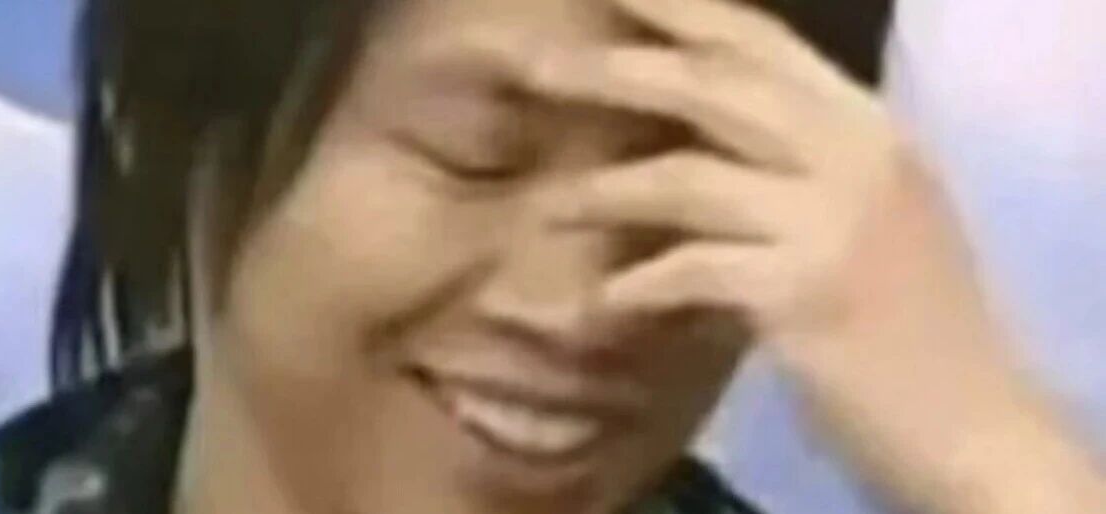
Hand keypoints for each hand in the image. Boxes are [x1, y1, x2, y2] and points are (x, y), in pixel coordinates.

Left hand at [499, 0, 1104, 511]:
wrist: (976, 424)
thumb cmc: (916, 322)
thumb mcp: (873, 215)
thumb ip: (799, 165)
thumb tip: (690, 143)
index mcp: (870, 128)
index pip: (762, 42)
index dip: (679, 11)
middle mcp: (855, 155)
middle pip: (713, 86)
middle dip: (617, 72)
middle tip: (536, 69)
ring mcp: (832, 220)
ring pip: (686, 177)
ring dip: (602, 192)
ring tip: (548, 208)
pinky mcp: (805, 292)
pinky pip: (689, 269)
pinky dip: (636, 285)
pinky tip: (602, 303)